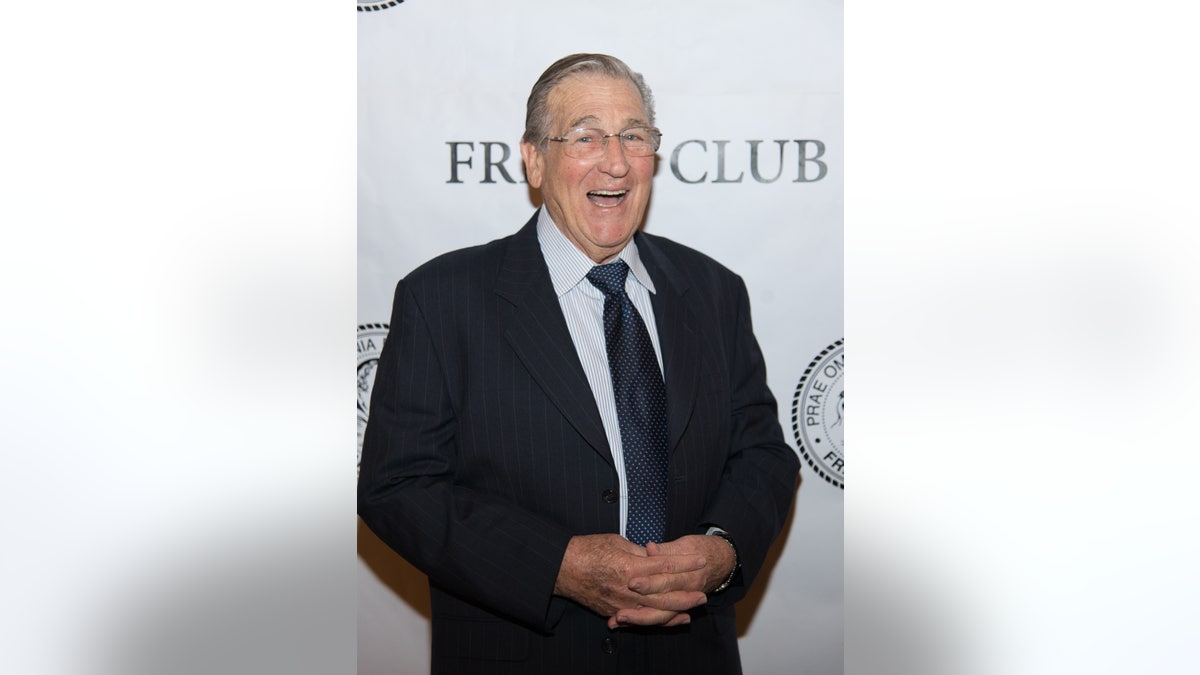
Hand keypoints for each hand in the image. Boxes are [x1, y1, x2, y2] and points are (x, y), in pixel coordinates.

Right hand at [554, 534, 707, 626]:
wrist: (562, 567)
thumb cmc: (587, 549)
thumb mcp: (616, 542)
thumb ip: (639, 552)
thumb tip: (657, 556)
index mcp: (629, 566)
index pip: (665, 565)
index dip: (685, 563)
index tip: (700, 560)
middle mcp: (628, 589)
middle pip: (665, 594)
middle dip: (686, 593)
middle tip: (704, 593)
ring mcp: (621, 604)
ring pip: (656, 611)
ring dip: (678, 610)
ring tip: (694, 607)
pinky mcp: (614, 612)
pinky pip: (641, 620)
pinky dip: (660, 621)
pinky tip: (674, 619)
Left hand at [607, 535, 735, 627]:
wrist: (724, 561)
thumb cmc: (703, 548)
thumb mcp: (687, 544)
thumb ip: (666, 549)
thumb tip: (650, 548)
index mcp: (689, 574)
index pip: (666, 579)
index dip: (648, 582)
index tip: (631, 582)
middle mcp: (686, 592)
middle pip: (661, 603)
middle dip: (639, 609)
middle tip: (620, 611)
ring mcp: (683, 602)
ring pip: (661, 616)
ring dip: (639, 620)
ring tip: (618, 619)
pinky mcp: (678, 606)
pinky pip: (662, 618)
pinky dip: (645, 622)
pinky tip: (628, 624)